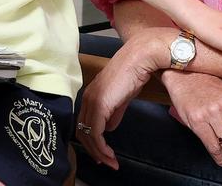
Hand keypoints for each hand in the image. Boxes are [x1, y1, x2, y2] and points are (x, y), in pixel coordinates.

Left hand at [75, 34, 169, 169]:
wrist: (139, 59)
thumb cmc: (133, 73)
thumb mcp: (122, 97)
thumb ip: (114, 112)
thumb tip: (109, 127)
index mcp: (91, 95)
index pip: (84, 123)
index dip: (91, 141)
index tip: (102, 154)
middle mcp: (87, 98)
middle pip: (82, 131)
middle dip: (94, 150)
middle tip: (105, 162)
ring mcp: (92, 100)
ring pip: (87, 134)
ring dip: (99, 152)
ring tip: (110, 162)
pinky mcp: (99, 104)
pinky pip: (95, 132)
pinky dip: (101, 147)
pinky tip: (110, 154)